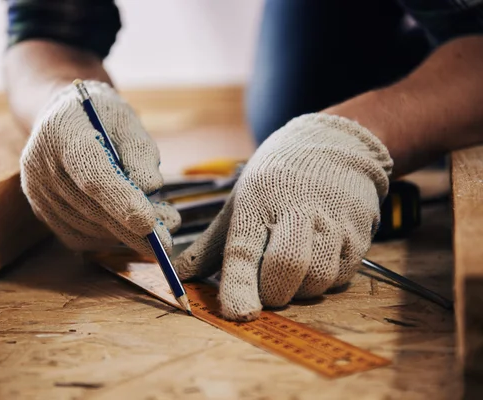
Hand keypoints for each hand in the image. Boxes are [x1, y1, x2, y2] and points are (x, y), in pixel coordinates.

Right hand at [20, 81, 180, 255]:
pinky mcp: (41, 211)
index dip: (120, 201)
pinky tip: (128, 229)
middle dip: (130, 229)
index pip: (91, 174)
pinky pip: (77, 236)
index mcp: (61, 132)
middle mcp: (40, 165)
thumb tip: (151, 188)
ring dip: (123, 235)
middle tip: (165, 241)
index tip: (149, 224)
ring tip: (156, 230)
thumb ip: (140, 151)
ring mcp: (37, 191)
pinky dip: (107, 238)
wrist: (63, 117)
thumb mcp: (126, 120)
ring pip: (85, 227)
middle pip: (88, 207)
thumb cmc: (100, 117)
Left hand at [174, 114, 391, 320]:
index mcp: (257, 201)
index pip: (245, 249)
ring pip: (316, 280)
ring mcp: (333, 222)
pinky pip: (340, 277)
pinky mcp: (359, 235)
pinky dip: (322, 282)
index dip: (240, 285)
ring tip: (292, 270)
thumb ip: (211, 244)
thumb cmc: (276, 179)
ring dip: (299, 290)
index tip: (238, 313)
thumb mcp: (239, 201)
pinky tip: (315, 260)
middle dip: (272, 293)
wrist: (334, 146)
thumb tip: (179, 274)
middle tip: (266, 287)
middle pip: (287, 268)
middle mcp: (297, 210)